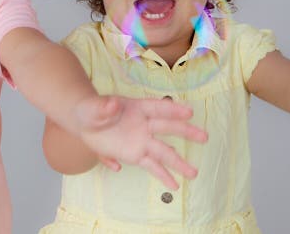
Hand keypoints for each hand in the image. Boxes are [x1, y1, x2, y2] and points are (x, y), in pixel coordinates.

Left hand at [73, 95, 207, 189]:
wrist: (85, 124)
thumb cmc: (92, 111)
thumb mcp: (94, 107)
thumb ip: (103, 107)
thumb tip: (111, 104)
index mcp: (137, 108)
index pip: (158, 108)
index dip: (172, 109)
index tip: (189, 112)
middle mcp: (144, 125)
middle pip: (167, 129)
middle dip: (185, 132)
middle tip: (204, 137)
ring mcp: (141, 142)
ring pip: (162, 152)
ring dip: (177, 163)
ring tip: (193, 173)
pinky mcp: (135, 155)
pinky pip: (151, 166)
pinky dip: (161, 175)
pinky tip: (174, 186)